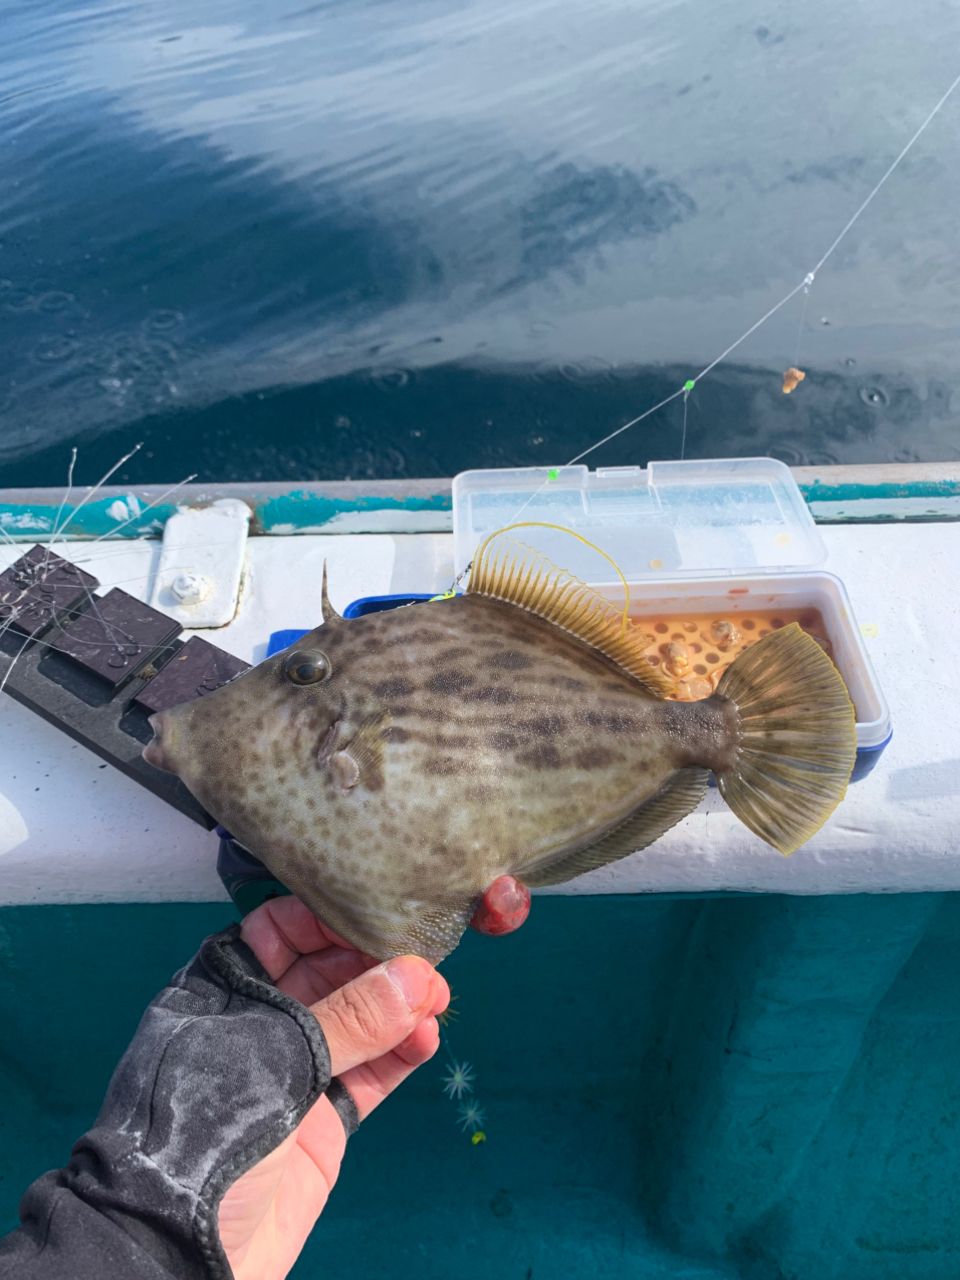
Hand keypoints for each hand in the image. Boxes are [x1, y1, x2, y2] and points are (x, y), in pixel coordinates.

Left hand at [218, 897, 448, 1279]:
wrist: (177, 1253)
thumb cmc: (201, 1133)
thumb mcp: (273, 1060)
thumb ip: (350, 1018)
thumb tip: (418, 976)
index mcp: (221, 992)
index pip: (277, 933)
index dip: (326, 919)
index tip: (380, 909)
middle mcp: (257, 1025)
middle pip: (327, 975)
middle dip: (377, 964)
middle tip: (428, 959)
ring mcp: (291, 1076)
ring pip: (356, 1026)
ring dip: (399, 1010)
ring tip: (439, 1000)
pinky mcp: (321, 1122)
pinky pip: (369, 1077)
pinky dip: (400, 1056)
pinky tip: (427, 1039)